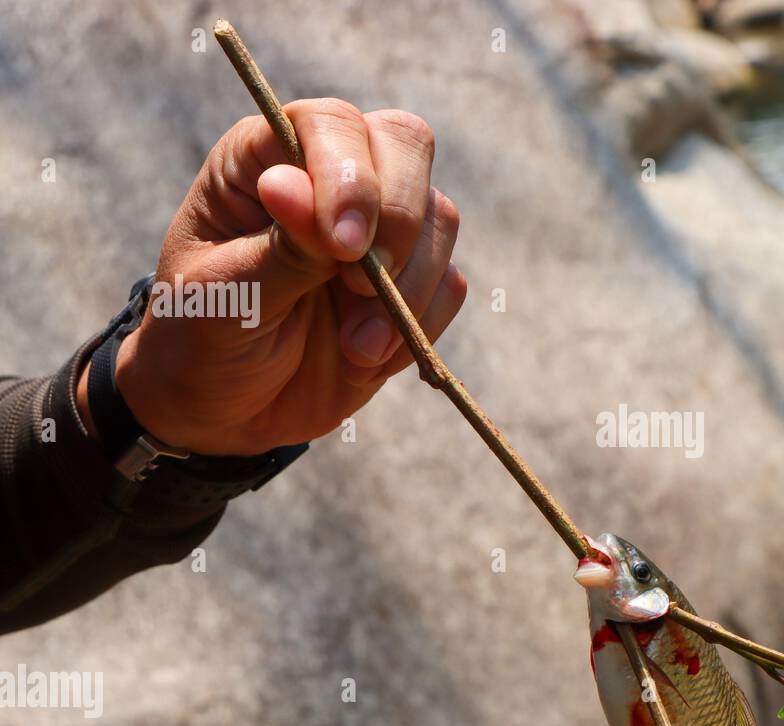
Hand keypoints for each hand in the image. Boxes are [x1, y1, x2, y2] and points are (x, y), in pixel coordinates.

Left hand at [78, 98, 465, 456]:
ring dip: (407, 291)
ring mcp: (380, 230)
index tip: (343, 248)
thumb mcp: (224, 296)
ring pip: (440, 220)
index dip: (351, 177)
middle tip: (360, 287)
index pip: (333, 126)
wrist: (227, 412)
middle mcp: (332, 178)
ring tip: (354, 346)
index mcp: (268, 159)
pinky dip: (419, 328)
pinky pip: (451, 287)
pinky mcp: (412, 285)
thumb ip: (275, 246)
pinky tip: (366, 358)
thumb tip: (290, 182)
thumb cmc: (204, 339)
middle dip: (399, 222)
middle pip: (407, 147)